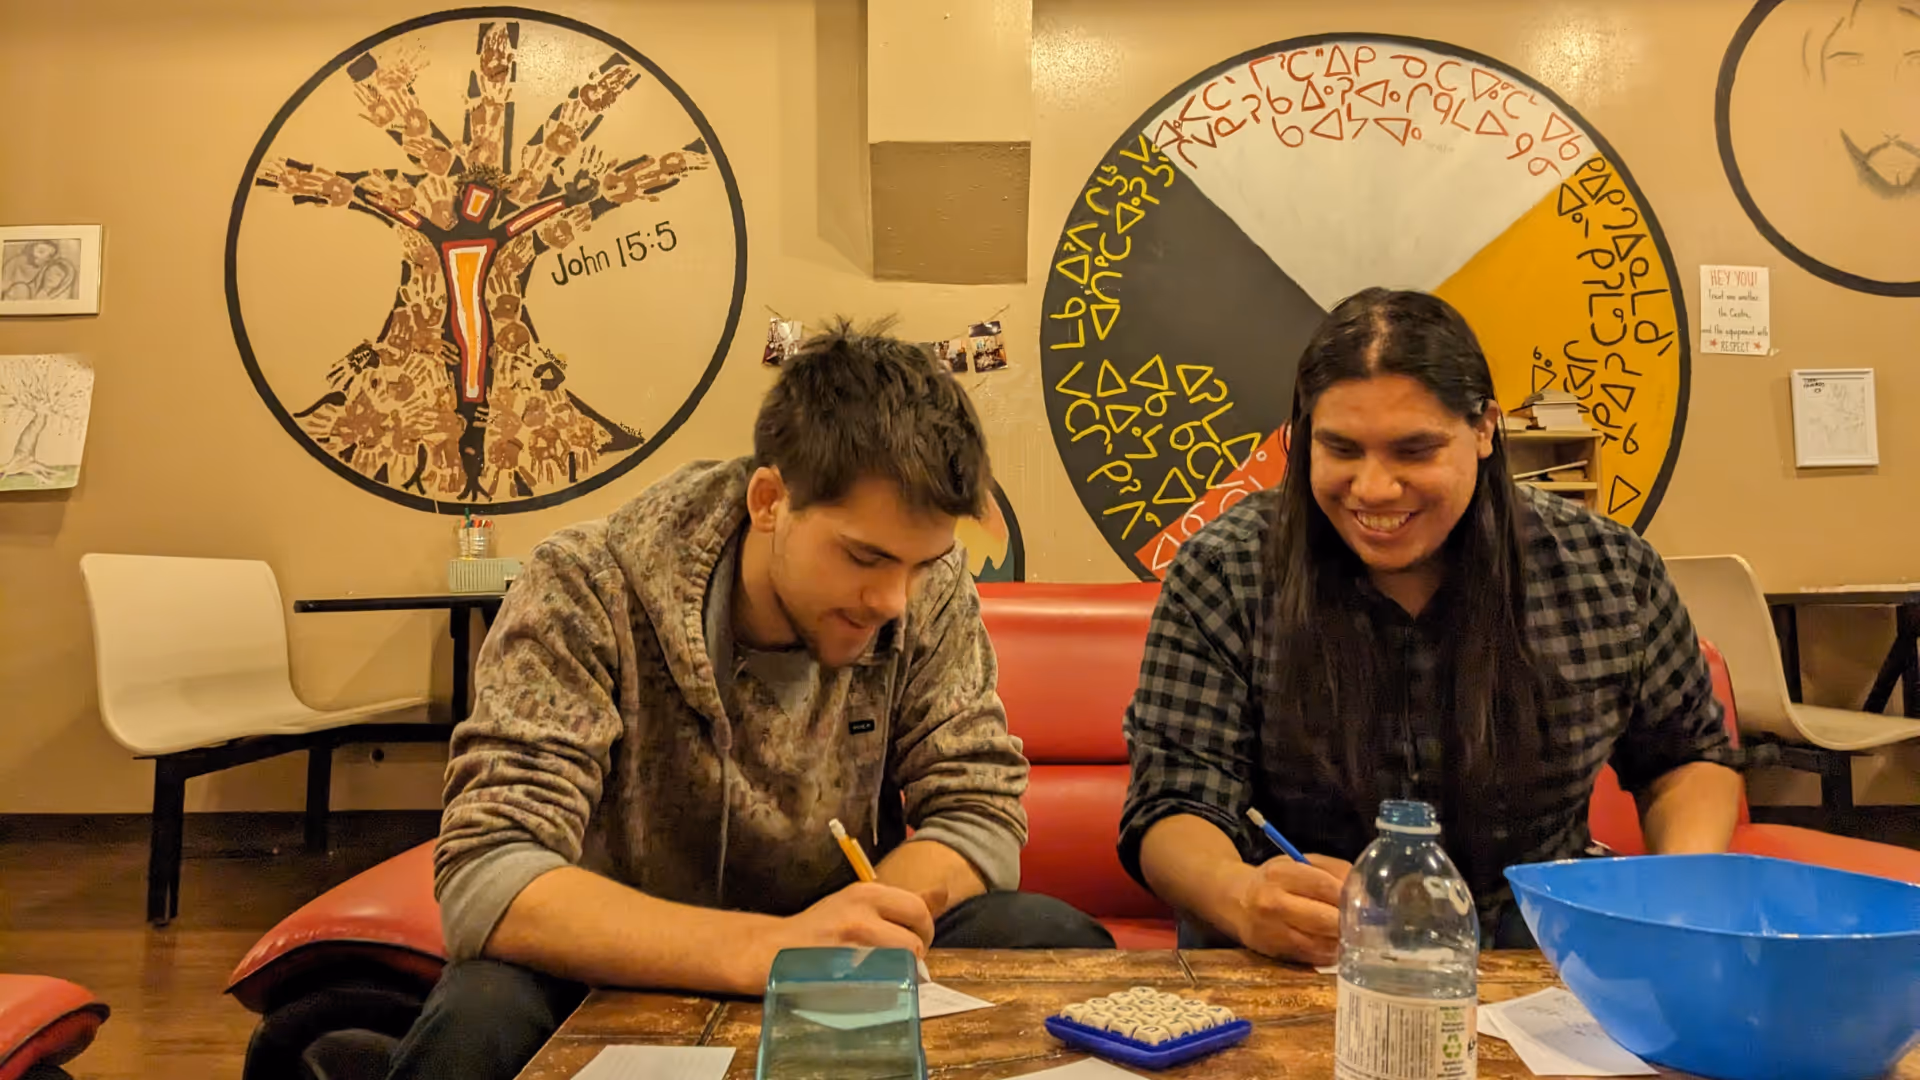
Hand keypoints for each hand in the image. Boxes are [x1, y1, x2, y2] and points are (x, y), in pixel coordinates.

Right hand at [735, 882, 936, 990]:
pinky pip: (882, 987)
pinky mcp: (842, 975)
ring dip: (899, 975)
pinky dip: (882, 990)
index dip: (924, 931)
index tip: (912, 941)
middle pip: (914, 942)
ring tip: (882, 973)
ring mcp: (850, 947)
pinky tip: (868, 986)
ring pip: (901, 966)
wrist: (772, 949)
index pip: (919, 911)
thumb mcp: (859, 904)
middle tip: (899, 962)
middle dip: (914, 957)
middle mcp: (860, 915)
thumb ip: (901, 902)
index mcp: (867, 893)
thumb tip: (943, 893)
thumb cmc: (821, 928)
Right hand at [1231, 854, 1352, 966]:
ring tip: (1349, 932)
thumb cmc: (1275, 880)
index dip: (1350, 896)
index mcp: (1280, 874)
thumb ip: (1333, 870)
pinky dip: (1329, 951)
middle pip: (1326, 919)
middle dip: (1349, 921)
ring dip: (1341, 939)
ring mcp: (1273, 932)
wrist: (1236, 902)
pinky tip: (1332, 942)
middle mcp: (1273, 904)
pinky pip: (1315, 957)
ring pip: (1323, 943)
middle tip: (1362, 920)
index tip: (1364, 901)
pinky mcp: (1277, 953)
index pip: (1326, 887)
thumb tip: (1365, 891)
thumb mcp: (1299, 862)